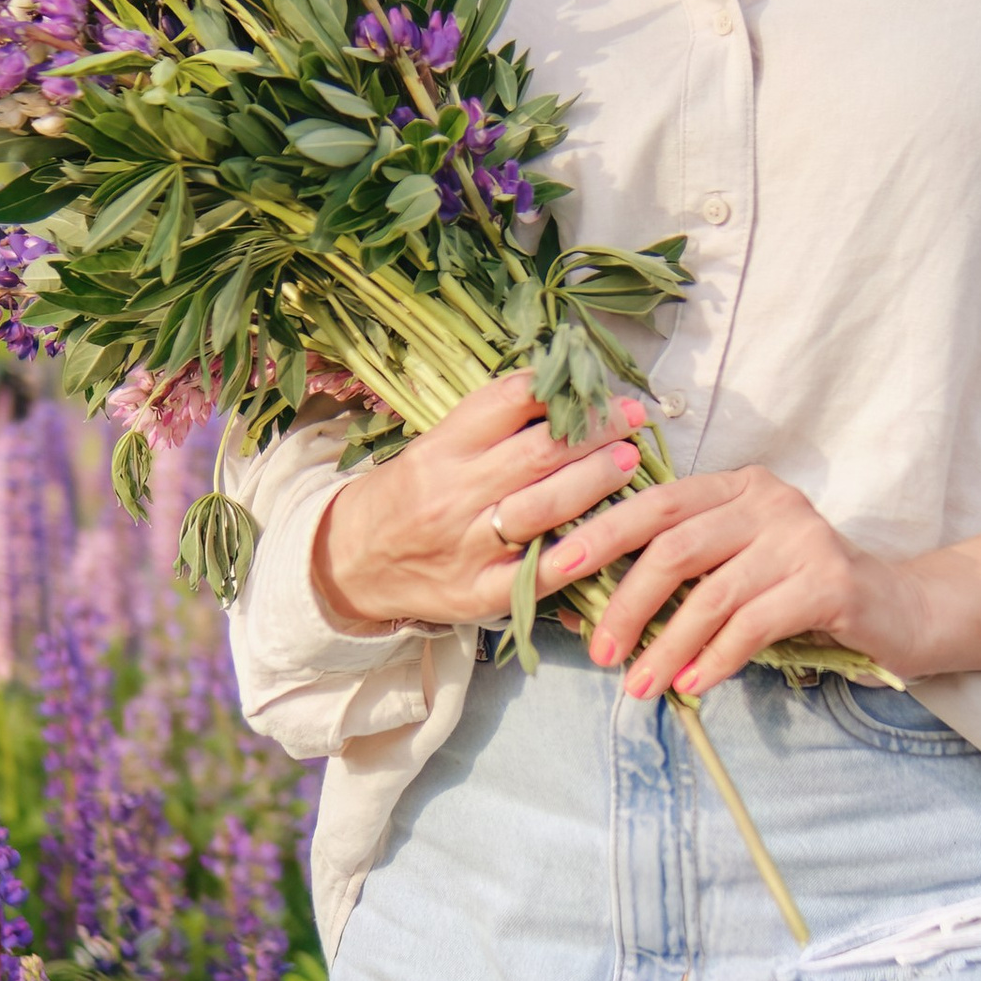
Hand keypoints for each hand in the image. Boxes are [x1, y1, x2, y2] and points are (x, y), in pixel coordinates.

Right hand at [312, 373, 646, 632]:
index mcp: (441, 449)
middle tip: (630, 420)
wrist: (349, 564)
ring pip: (547, 507)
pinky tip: (610, 536)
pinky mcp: (478, 593)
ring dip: (597, 481)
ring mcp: (466, 547)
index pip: (508, 402)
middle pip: (539, 453)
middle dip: (595, 432)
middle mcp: (453, 494)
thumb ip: (488, 426)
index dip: (561, 390)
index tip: (595, 387)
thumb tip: (561, 392)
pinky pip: (539, 574)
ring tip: (629, 463)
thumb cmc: (405, 497)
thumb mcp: (432, 447)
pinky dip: (579, 553)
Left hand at [541, 462, 915, 700]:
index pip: (657, 502)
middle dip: (627, 601)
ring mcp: (803, 538)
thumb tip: (587, 615)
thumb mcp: (737, 573)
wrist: (899, 612)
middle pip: (676, 546)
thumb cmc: (802, 596)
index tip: (554, 566)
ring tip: (638, 686)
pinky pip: (753, 625)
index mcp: (738, 487)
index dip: (602, 532)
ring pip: (712, 594)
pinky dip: (714, 660)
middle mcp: (770, 501)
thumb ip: (679, 579)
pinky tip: (692, 685)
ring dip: (667, 645)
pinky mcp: (829, 582)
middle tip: (601, 651)